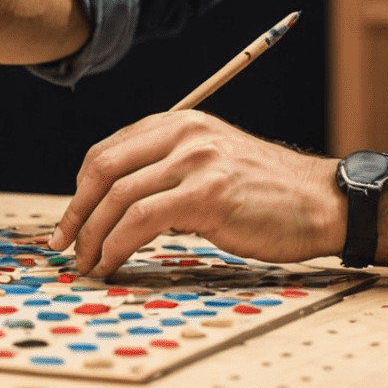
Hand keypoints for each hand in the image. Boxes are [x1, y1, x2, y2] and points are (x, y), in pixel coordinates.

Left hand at [49, 111, 343, 275]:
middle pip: (103, 167)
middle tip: (65, 245)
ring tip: (88, 264)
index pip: (108, 150)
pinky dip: (117, 245)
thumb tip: (117, 206)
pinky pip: (141, 219)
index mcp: (180, 122)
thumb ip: (169, 172)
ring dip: (93, 236)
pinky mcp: (207, 194)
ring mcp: (195, 161)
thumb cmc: (267, 193)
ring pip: (118, 195)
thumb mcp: (212, 164)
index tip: (71, 222)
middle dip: (77, 211)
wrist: (321, 202)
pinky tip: (113, 264)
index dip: (81, 189)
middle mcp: (184, 134)